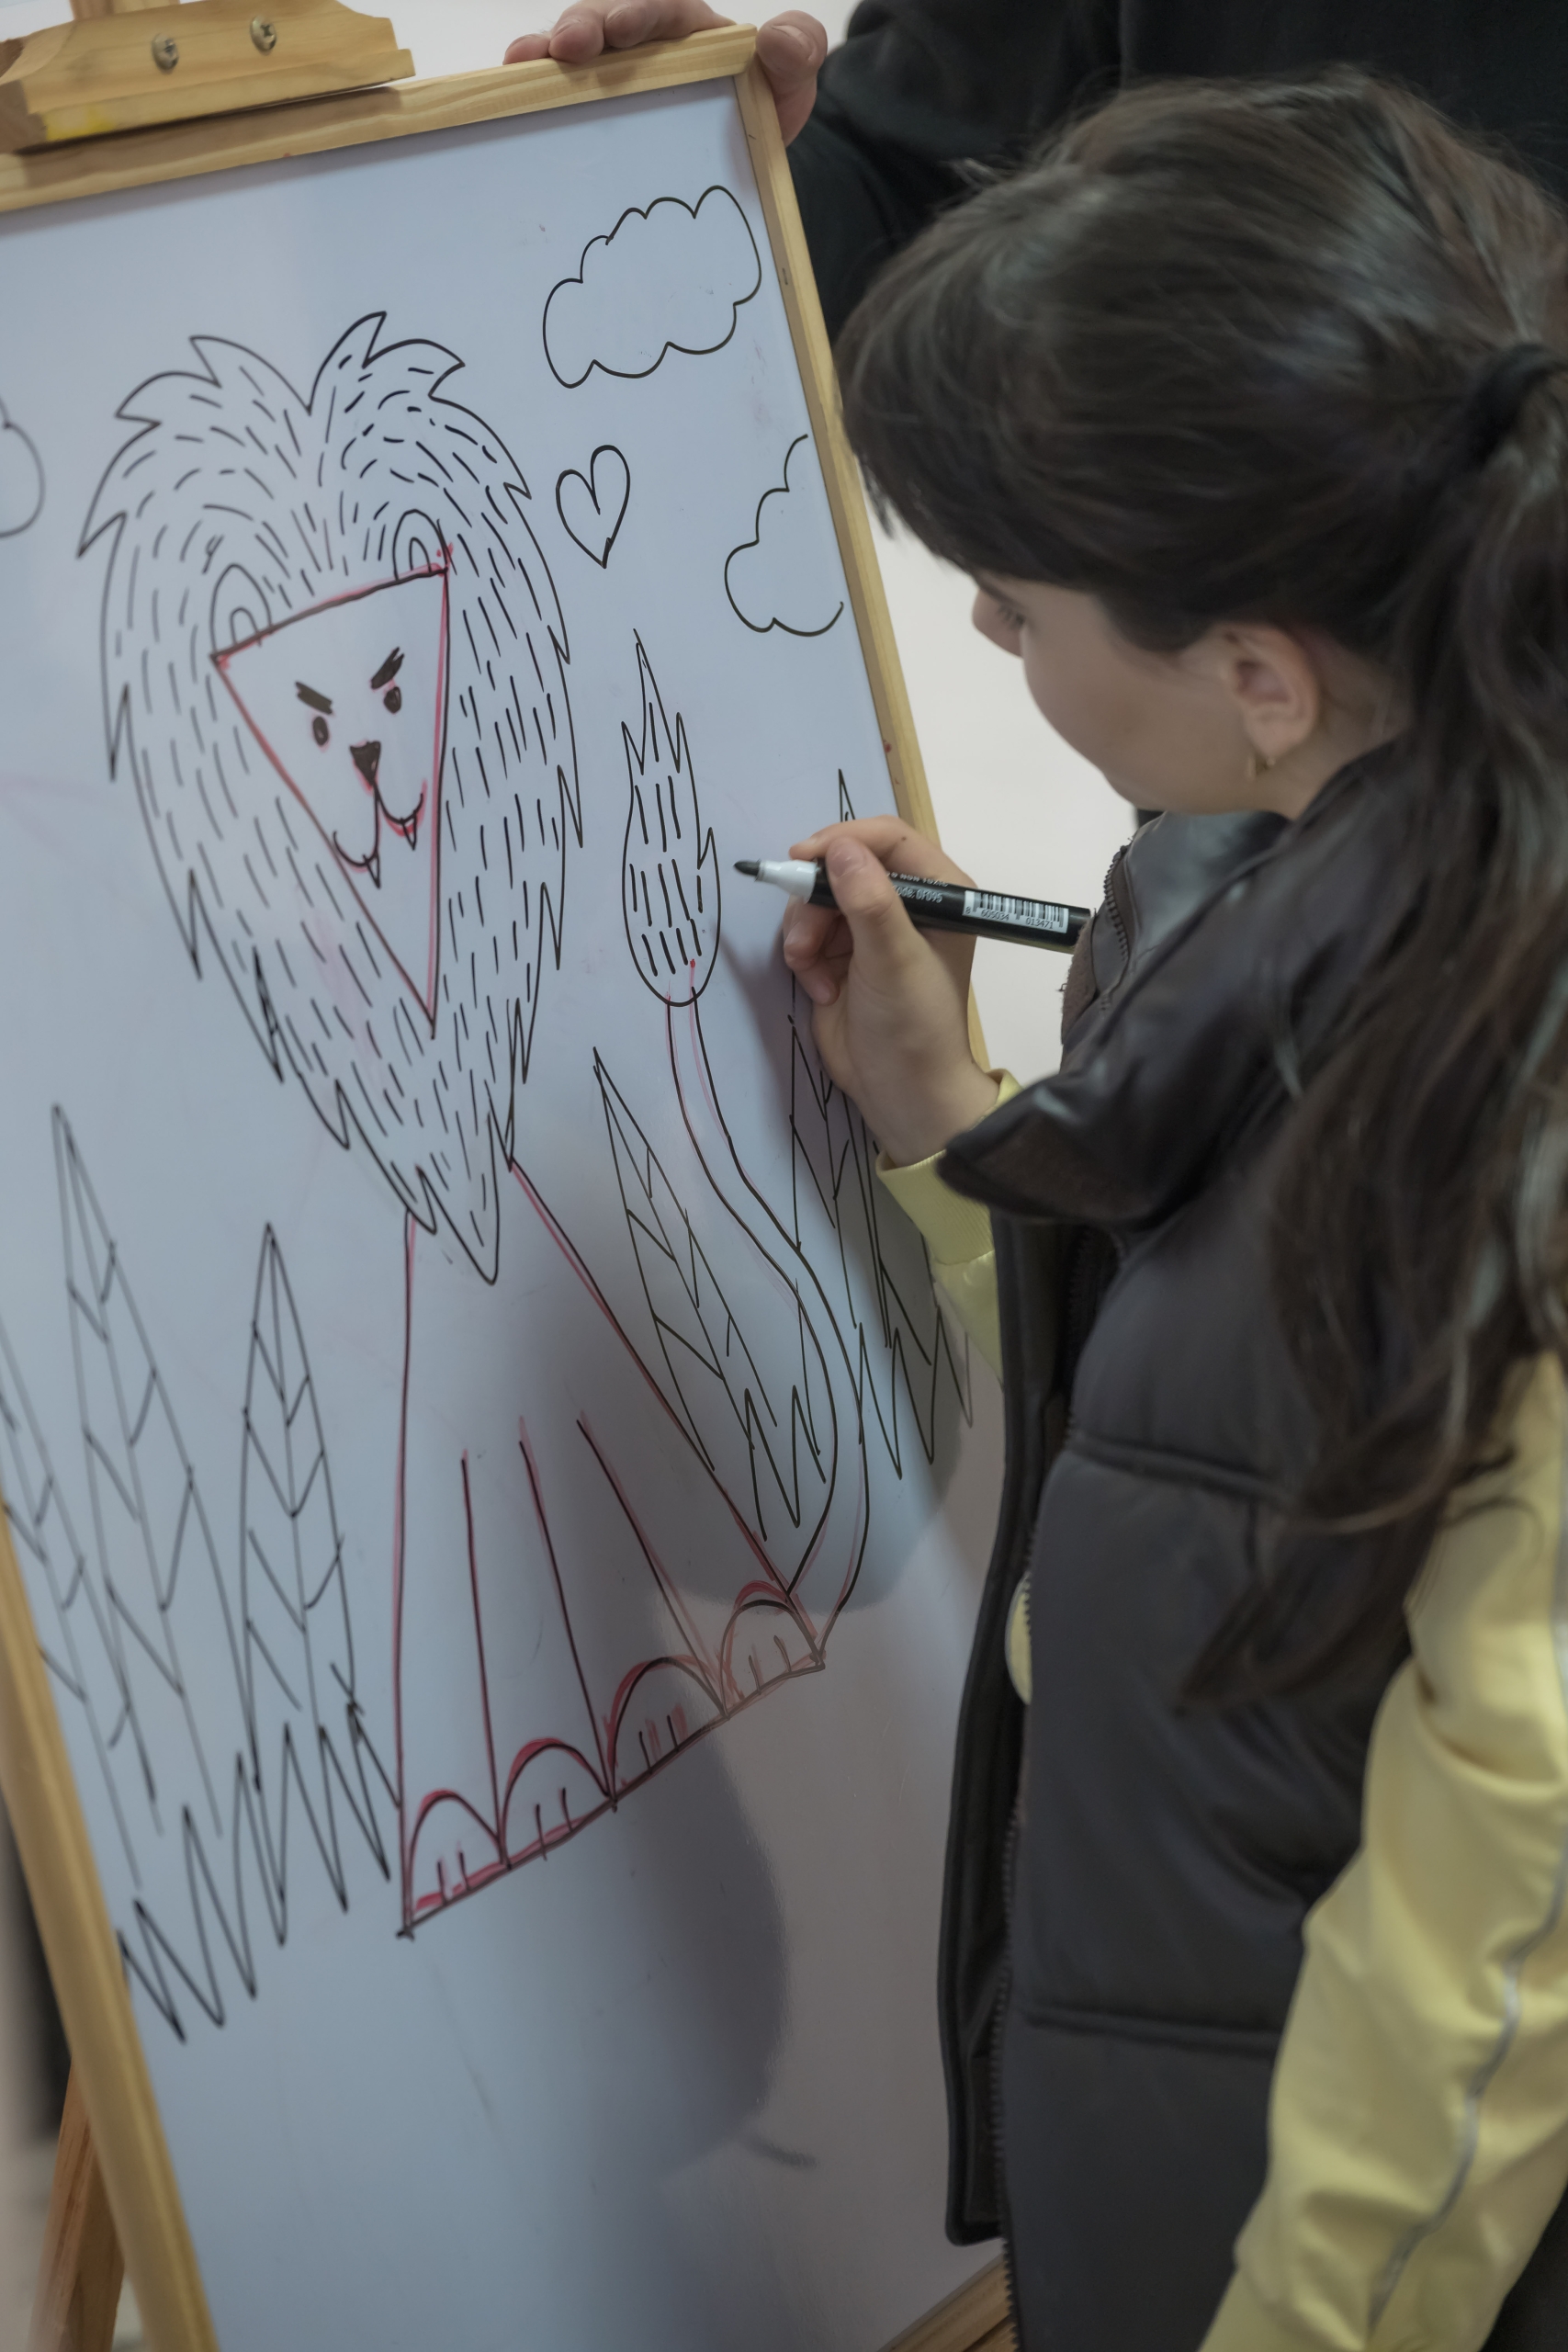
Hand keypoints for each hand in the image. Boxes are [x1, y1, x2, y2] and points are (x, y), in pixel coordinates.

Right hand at [504, 6, 827, 142]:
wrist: (745, 152)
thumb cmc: (762, 103)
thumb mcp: (792, 78)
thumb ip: (798, 52)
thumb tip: (778, 40)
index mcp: (684, 25)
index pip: (656, 5)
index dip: (636, 11)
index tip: (622, 29)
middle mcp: (638, 41)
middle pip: (599, 20)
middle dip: (580, 27)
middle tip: (566, 48)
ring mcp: (608, 76)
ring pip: (568, 54)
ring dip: (542, 56)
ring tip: (520, 64)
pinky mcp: (590, 110)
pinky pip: (556, 94)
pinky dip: (530, 91)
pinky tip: (507, 94)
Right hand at [780, 818, 1000, 1166]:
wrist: (899, 1091)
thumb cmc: (912, 1025)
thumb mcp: (893, 959)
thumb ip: (868, 901)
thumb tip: (838, 847)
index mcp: (939, 892)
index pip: (889, 838)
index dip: (843, 842)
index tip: (803, 859)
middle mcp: (906, 903)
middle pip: (843, 866)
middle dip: (814, 899)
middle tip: (802, 935)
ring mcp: (871, 930)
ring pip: (817, 899)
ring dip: (803, 932)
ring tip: (811, 972)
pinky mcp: (842, 955)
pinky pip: (808, 932)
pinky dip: (803, 956)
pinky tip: (818, 988)